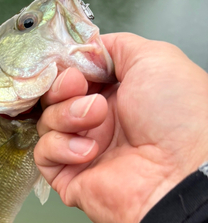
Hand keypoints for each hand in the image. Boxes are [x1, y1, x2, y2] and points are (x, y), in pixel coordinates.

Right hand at [34, 33, 207, 222]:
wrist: (179, 173)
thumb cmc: (177, 117)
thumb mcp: (155, 59)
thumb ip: (116, 47)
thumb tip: (87, 48)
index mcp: (117, 94)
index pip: (73, 75)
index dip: (66, 67)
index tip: (72, 65)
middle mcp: (98, 121)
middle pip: (54, 96)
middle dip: (61, 87)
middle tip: (78, 88)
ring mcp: (82, 148)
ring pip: (46, 121)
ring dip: (66, 115)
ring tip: (96, 118)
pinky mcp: (69, 175)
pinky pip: (43, 153)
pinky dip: (61, 146)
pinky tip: (89, 151)